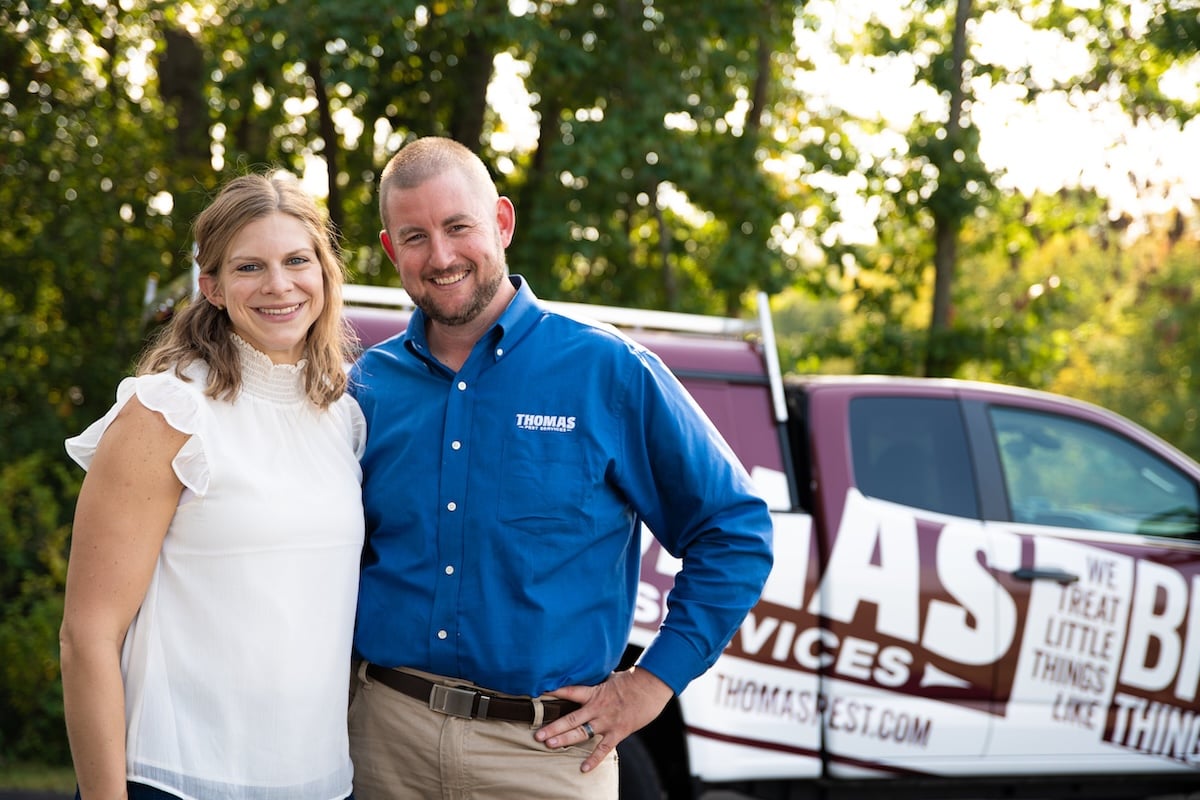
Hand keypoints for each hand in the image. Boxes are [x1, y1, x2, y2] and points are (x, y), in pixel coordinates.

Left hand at [533, 666, 672, 773]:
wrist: (651, 687)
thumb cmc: (632, 681)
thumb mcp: (611, 678)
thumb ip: (597, 683)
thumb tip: (588, 676)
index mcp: (595, 692)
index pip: (570, 691)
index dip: (554, 692)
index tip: (538, 695)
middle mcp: (597, 708)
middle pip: (571, 718)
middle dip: (553, 727)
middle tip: (538, 735)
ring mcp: (607, 721)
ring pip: (582, 733)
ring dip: (565, 740)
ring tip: (550, 745)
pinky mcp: (618, 732)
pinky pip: (603, 748)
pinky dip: (594, 759)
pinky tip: (583, 769)